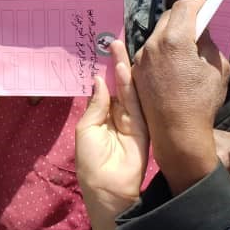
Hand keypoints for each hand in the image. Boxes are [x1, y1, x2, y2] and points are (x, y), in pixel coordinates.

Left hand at [76, 40, 149, 219]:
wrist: (109, 189)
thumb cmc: (91, 163)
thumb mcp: (86, 130)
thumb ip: (96, 105)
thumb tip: (97, 80)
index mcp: (103, 116)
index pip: (106, 88)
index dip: (105, 70)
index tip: (104, 50)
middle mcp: (118, 115)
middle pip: (119, 85)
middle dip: (116, 63)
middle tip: (114, 41)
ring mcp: (133, 121)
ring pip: (129, 91)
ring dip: (124, 69)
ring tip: (119, 48)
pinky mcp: (143, 127)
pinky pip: (137, 104)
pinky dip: (131, 87)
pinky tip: (126, 70)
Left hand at [132, 0, 229, 194]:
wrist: (177, 133)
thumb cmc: (201, 102)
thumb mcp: (217, 68)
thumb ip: (209, 43)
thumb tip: (201, 32)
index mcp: (174, 40)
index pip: (184, 7)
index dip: (199, 4)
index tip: (207, 8)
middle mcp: (152, 45)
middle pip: (168, 18)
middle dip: (185, 18)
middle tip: (200, 26)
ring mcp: (140, 58)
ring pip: (157, 34)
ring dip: (172, 35)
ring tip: (188, 48)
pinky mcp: (135, 71)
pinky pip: (150, 51)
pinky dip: (163, 50)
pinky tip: (174, 63)